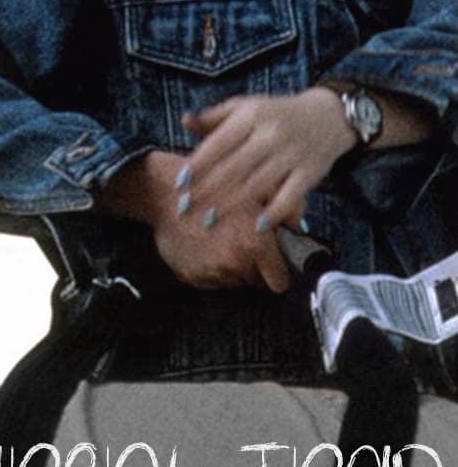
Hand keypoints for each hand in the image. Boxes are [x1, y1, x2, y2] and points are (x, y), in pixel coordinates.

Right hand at [103, 149, 293, 291]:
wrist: (165, 191)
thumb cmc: (213, 184)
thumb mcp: (257, 187)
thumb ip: (287, 207)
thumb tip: (300, 226)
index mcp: (255, 244)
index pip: (280, 282)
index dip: (278, 270)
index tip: (272, 261)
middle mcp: (234, 263)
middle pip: (256, 281)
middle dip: (254, 265)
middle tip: (242, 241)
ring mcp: (211, 272)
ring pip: (233, 280)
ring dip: (231, 265)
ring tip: (220, 238)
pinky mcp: (191, 276)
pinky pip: (210, 279)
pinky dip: (209, 266)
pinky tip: (203, 243)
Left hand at [180, 88, 355, 234]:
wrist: (327, 116)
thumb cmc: (275, 114)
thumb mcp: (245, 107)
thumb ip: (214, 117)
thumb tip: (184, 120)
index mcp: (251, 115)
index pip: (218, 143)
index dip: (198, 164)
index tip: (179, 183)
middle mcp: (271, 133)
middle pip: (234, 167)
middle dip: (207, 190)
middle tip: (186, 208)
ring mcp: (291, 153)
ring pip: (257, 184)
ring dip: (230, 205)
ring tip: (209, 220)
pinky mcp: (310, 172)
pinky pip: (290, 196)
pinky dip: (274, 212)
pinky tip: (256, 225)